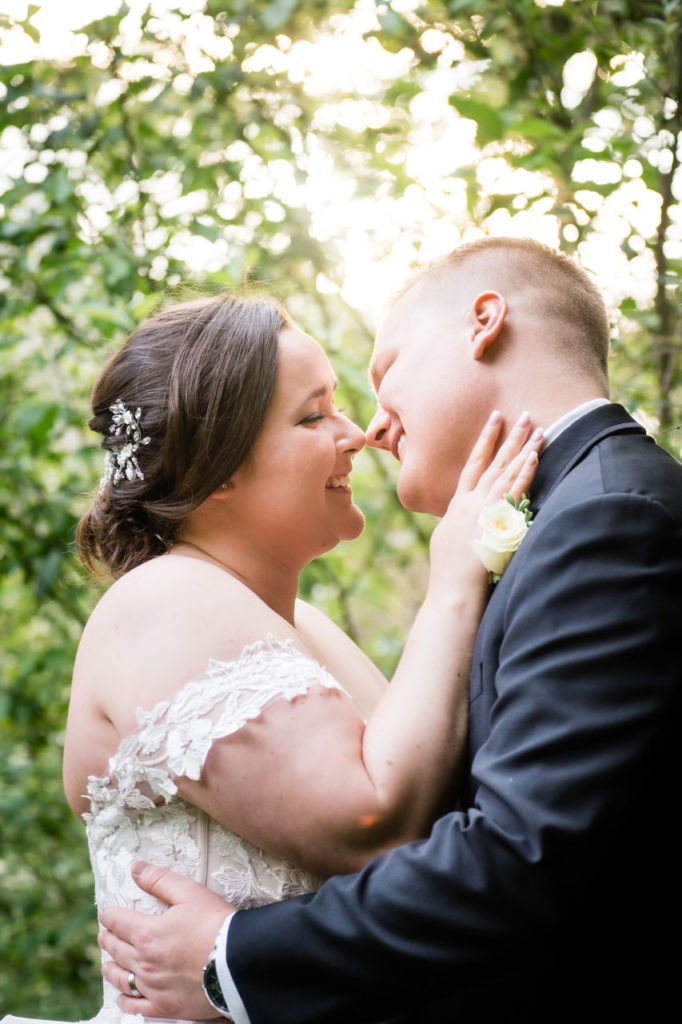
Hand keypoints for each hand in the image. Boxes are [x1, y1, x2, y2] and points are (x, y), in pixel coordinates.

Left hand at [98, 860, 233, 1019]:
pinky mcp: (166, 1007)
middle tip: (104, 935)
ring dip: (111, 969)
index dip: (109, 916)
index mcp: (147, 934)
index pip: (117, 922)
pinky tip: (122, 997)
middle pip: (117, 949)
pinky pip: (136, 1008)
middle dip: (108, 939)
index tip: (107, 914)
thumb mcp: (189, 893)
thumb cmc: (216, 923)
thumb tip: (135, 868)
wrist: (238, 962)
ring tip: (107, 964)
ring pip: (122, 979)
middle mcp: (144, 963)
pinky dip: (125, 1001)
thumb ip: (160, 880)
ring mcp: (153, 988)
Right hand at [428, 410, 541, 599]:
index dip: (484, 442)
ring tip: (535, 426)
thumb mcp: (448, 545)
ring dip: (520, 448)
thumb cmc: (450, 577)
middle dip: (506, 436)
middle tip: (520, 414)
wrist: (451, 592)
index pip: (472, 466)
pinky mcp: (495, 522)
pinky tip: (534, 455)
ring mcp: (482, 510)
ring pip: (504, 471)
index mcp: (456, 507)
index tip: (495, 421)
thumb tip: (464, 526)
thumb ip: (458, 528)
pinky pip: (513, 491)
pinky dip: (524, 472)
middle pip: (491, 462)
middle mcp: (469, 503)